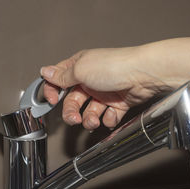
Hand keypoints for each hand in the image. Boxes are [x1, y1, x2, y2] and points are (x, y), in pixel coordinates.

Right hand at [40, 46, 174, 129]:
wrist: (143, 75)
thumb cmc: (115, 66)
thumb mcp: (81, 70)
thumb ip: (62, 76)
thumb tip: (46, 72)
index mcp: (79, 67)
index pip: (58, 80)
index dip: (52, 91)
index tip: (53, 100)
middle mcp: (90, 80)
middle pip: (73, 101)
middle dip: (71, 112)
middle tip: (74, 119)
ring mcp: (104, 93)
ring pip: (89, 112)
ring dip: (89, 119)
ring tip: (94, 120)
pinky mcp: (118, 103)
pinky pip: (107, 116)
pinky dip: (108, 119)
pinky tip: (112, 114)